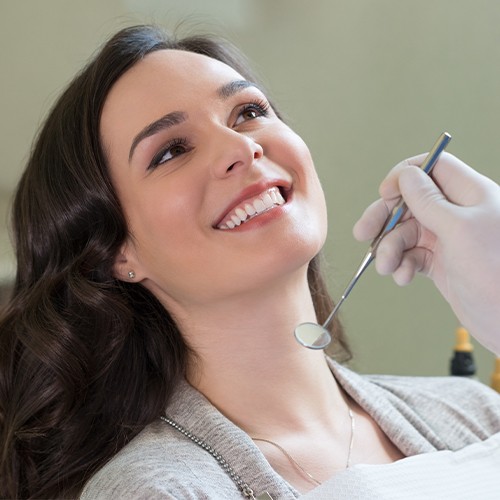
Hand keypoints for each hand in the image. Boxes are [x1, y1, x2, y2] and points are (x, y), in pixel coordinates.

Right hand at [353, 152, 499, 354]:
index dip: (404, 176)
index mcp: (469, 195)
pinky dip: (401, 265)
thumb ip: (429, 201)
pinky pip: (410, 255)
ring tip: (387, 267)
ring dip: (390, 249)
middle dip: (384, 218)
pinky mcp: (441, 263)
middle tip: (362, 233)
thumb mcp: (459, 230)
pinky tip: (403, 277)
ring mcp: (448, 238)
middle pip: (410, 202)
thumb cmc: (497, 272)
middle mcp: (457, 213)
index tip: (384, 193)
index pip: (432, 167)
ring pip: (405, 232)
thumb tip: (406, 176)